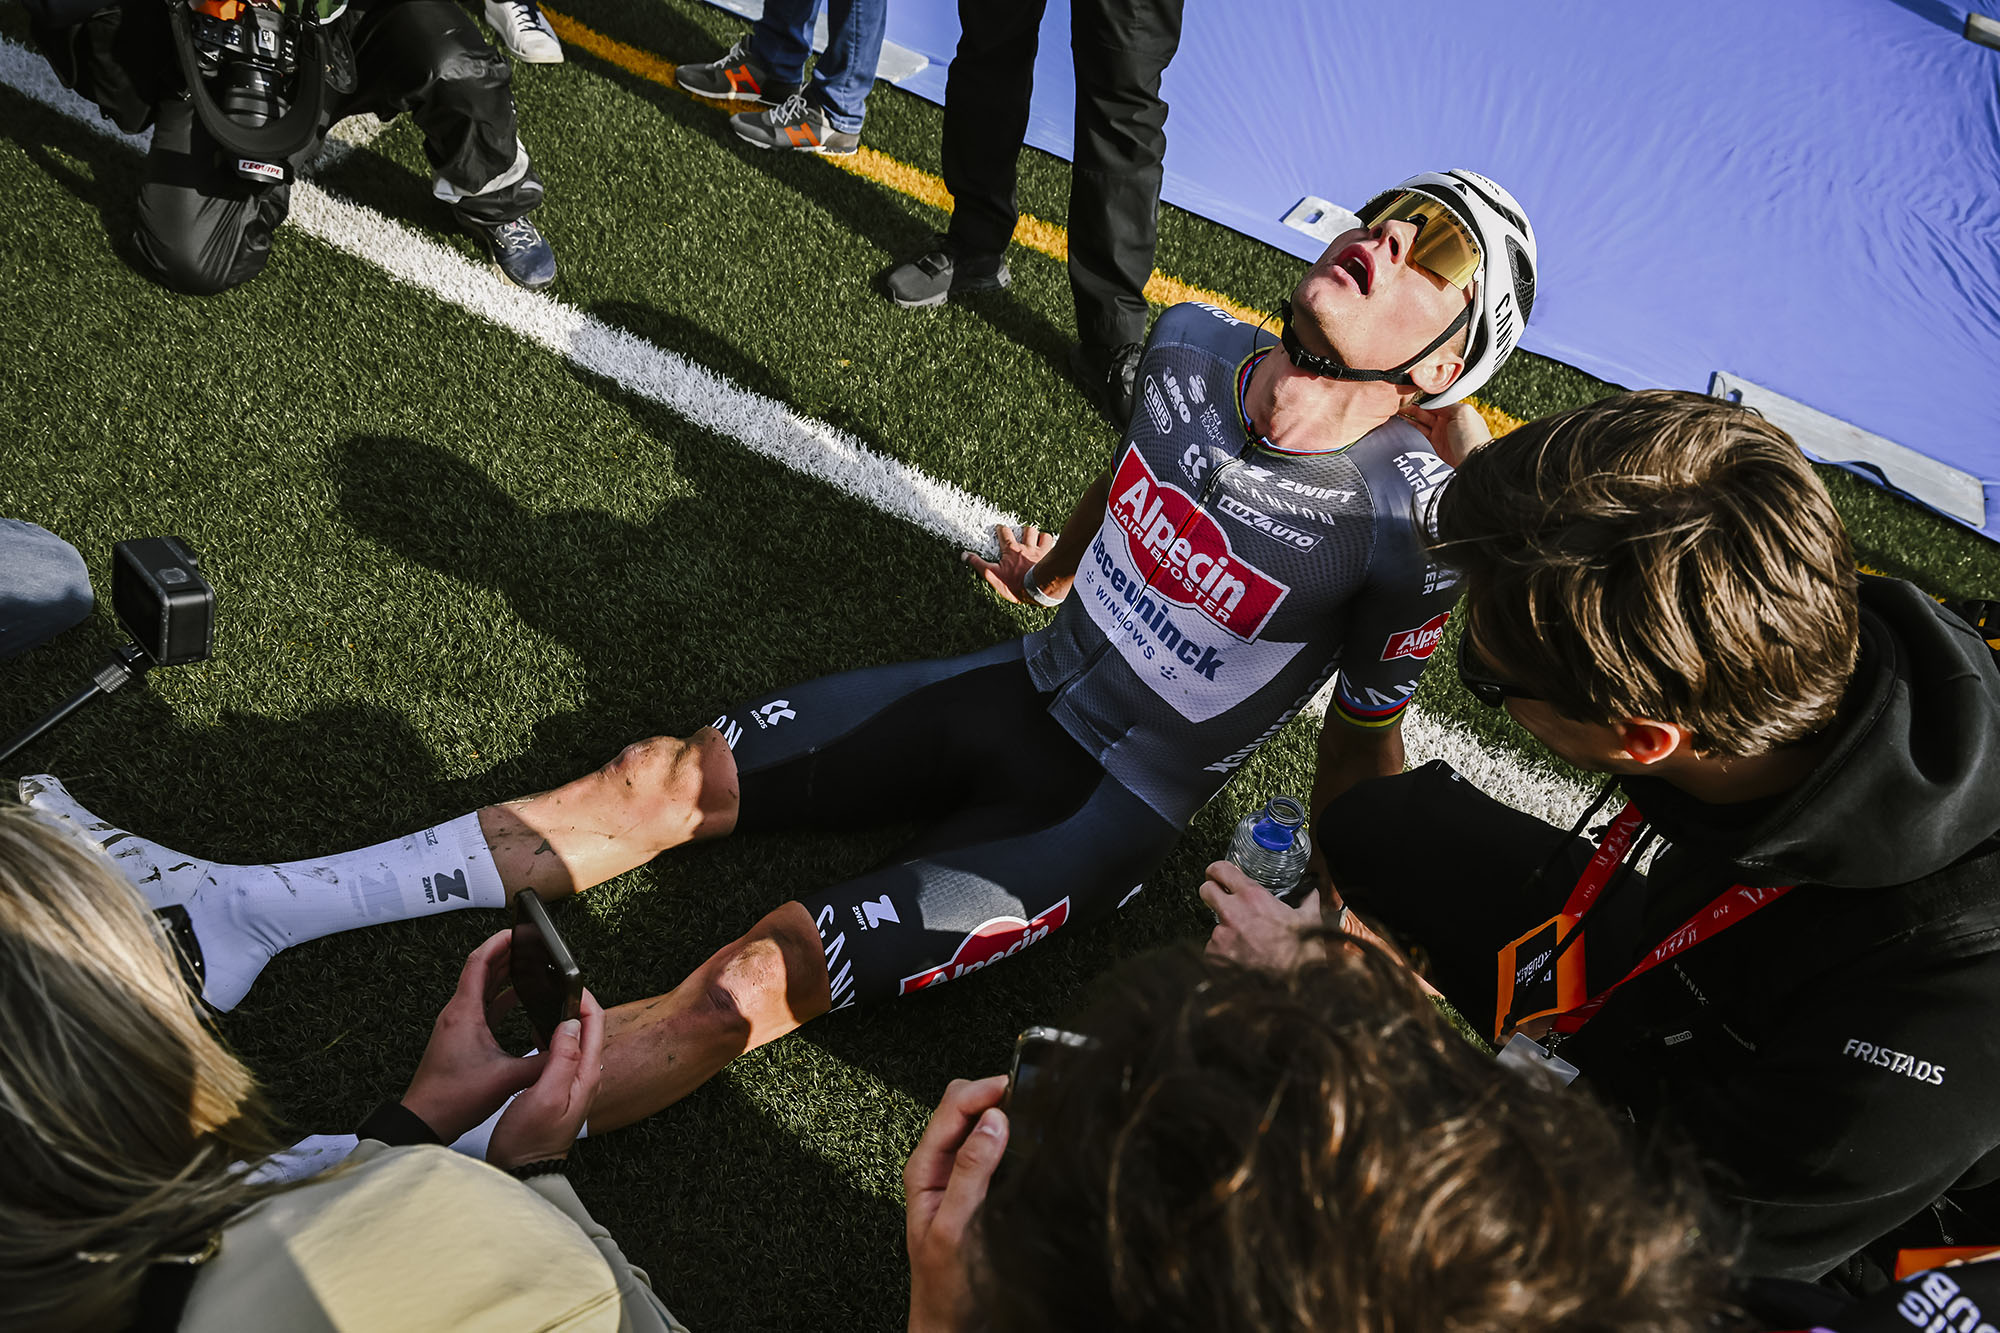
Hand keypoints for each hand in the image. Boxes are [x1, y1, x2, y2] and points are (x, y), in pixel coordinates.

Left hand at [401, 930, 548, 1142]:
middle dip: (505, 954)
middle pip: (480, 971)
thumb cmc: (455, 1097)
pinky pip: (481, 1008)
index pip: (479, 963)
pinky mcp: (460, 1039)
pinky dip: (500, 999)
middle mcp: (458, 1014)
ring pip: (481, 989)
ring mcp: (457, 1026)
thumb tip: (569, 1045)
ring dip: (502, 975)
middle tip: (530, 944)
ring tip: (528, 965)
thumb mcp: (507, 1078)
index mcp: (464, 1012)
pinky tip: (517, 1000)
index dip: (498, 942)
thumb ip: (542, 1060)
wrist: (426, 1120)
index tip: (517, 930)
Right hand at [486, 988, 603, 1168]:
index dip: (583, 999)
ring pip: (575, 1040)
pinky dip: (552, 1037)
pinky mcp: (558, 1089)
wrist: (522, 1173)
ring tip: (546, 1001)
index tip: (566, 981)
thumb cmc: (530, 1141)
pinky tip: (537, 1033)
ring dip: (564, 1019)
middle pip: (588, 1029)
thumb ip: (563, 1059)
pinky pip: (562, 1054)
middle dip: (575, 1003)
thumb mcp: (545, 1096)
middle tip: (554, 984)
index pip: (594, 1025)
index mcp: (586, 1075)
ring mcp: (572, 1084)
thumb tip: (572, 1024)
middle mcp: (584, 1078)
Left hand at [904, 1075, 1008, 1332]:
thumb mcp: (956, 1228)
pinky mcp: (978, 1187)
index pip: (951, 1107)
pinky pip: (992, 1146)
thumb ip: (970, 1173)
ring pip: (979, 1122)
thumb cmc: (946, 1286)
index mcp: (924, 1168)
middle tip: (1026, 1097)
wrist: (953, 1323)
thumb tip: (992, 1122)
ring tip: (1030, 1112)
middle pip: (963, 1105)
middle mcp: (939, 1165)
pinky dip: (1010, 1134)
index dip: (983, 1090)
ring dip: (1001, 1112)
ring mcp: (959, 1174)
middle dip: (992, 1093)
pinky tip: (1027, 1140)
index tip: (1015, 1086)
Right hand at [961, 524, 1056, 604]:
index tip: (999, 528)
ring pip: (1042, 535)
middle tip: (1022, 534)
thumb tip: (964, 555)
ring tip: (1037, 540)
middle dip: (1023, 531)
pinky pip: (1053, 544)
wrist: (1037, 589)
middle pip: (1026, 530)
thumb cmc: (1014, 583)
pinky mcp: (1050, 557)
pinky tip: (1051, 547)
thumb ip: (978, 564)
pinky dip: (1052, 544)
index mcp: (1011, 550)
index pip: (1004, 533)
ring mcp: (1040, 551)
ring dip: (1039, 537)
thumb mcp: (992, 575)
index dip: (1001, 529)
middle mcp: (1027, 547)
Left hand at [1201, 860, 1325, 971]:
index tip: (1216, 874)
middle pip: (1206, 890)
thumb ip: (1308, 901)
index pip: (1221, 870)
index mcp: (1253, 897)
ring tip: (1246, 946)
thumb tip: (1313, 894)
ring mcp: (1221, 934)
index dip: (1216, 870)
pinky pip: (1214, 950)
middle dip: (1212, 894)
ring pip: (1214, 926)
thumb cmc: (1301, 951)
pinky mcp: (1214, 955)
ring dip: (1225, 933)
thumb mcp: (1309, 919)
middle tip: (1220, 901)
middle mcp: (1232, 912)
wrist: (1293, 983)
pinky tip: (1241, 960)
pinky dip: (1224, 954)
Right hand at [1400, 402, 1491, 467]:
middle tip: (1397, 404)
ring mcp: (1440, 435)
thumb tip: (1430, 401)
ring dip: (1408, 418)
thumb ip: (1446, 404)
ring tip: (1395, 413)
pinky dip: (1410, 431)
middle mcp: (1446, 422)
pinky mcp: (1433, 447)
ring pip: (1420, 423)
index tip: (1409, 397)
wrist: (1473, 462)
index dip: (1422, 400)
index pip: (1434, 403)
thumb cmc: (1473, 437)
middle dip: (1412, 408)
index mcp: (1455, 411)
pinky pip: (1419, 436)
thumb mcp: (1462, 412)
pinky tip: (1401, 426)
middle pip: (1425, 412)